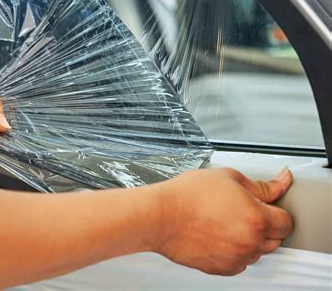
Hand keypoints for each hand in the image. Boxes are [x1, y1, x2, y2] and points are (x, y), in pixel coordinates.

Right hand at [153, 168, 292, 275]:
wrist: (160, 215)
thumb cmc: (187, 195)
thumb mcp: (229, 178)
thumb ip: (260, 186)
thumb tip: (279, 184)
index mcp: (256, 218)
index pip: (286, 222)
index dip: (277, 211)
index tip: (266, 207)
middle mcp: (249, 242)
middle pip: (274, 239)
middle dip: (264, 225)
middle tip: (243, 211)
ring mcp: (235, 258)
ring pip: (256, 252)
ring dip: (249, 239)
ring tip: (225, 221)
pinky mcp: (220, 268)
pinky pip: (238, 262)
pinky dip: (234, 251)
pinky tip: (217, 234)